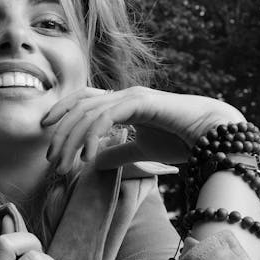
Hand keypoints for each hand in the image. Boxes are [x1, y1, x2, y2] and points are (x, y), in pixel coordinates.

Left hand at [41, 86, 244, 173]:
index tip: (45, 132)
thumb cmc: (181, 140)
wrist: (213, 135)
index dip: (61, 112)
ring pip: (87, 113)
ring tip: (64, 165)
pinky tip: (87, 158)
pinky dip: (92, 138)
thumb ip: (118, 154)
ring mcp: (131, 96)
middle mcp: (123, 95)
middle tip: (51, 159)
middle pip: (79, 107)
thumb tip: (96, 164)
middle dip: (60, 133)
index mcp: (121, 102)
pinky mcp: (140, 103)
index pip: (82, 101)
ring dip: (71, 140)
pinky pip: (105, 118)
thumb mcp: (141, 151)